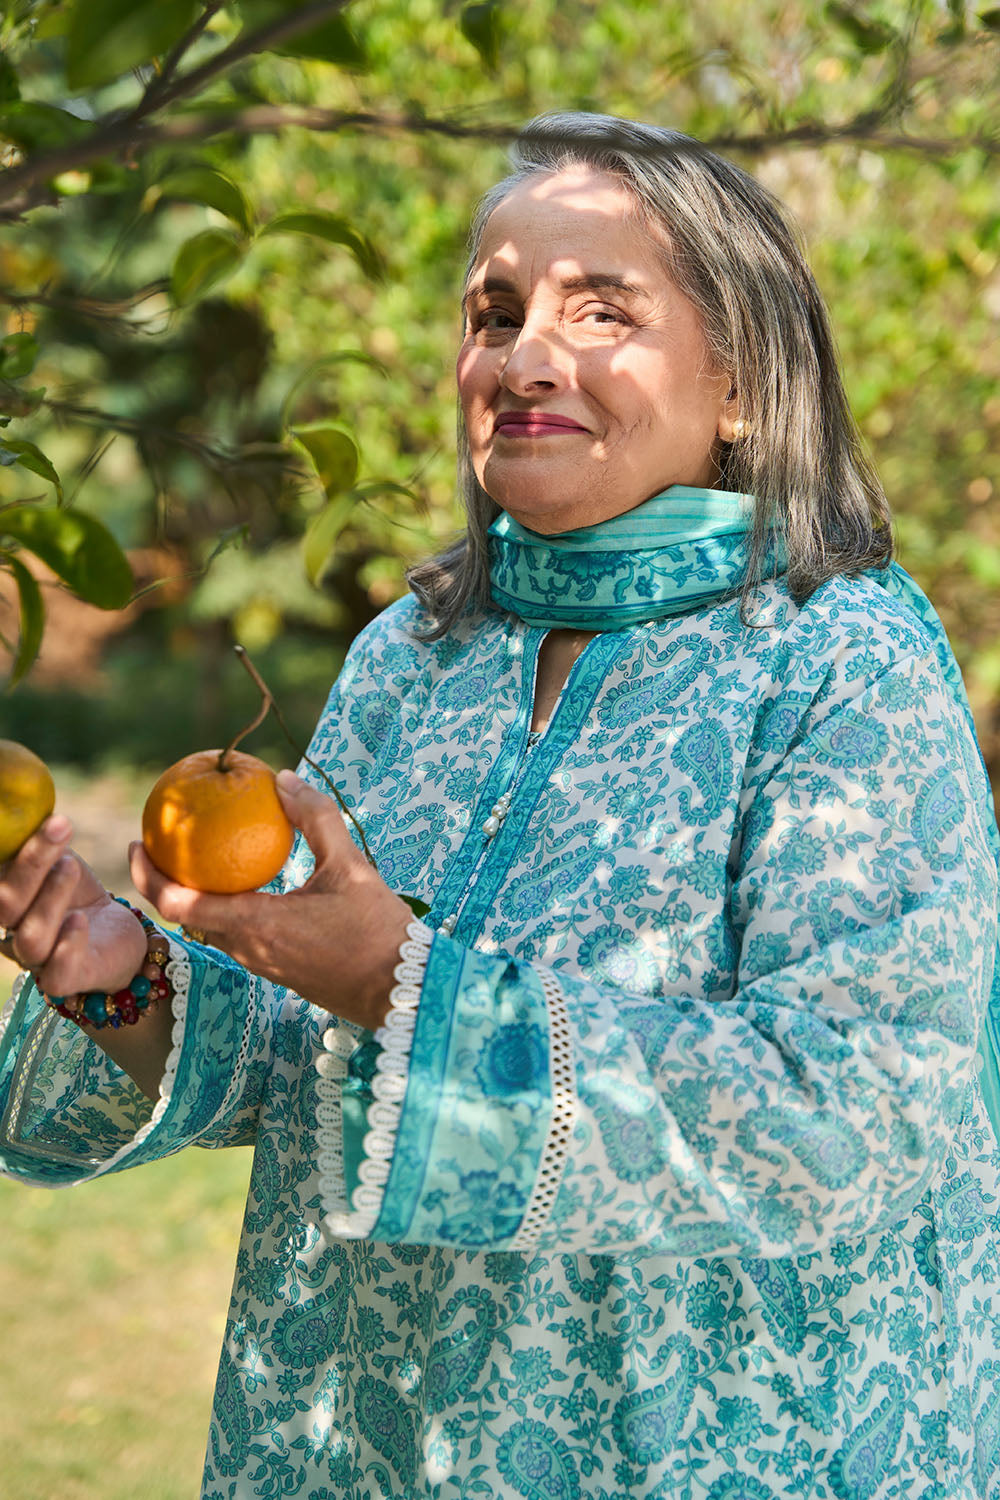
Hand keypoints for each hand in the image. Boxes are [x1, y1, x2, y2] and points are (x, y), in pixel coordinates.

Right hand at [0, 815, 145, 996]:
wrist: (116, 936)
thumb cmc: (77, 892)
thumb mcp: (55, 858)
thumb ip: (33, 839)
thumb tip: (20, 795)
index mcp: (5, 899)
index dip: (3, 855)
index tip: (18, 821)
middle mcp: (12, 930)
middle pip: (5, 903)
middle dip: (31, 862)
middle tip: (60, 826)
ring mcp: (38, 958)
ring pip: (30, 936)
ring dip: (49, 897)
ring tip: (72, 866)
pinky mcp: (68, 978)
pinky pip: (57, 972)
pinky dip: (67, 943)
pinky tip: (81, 918)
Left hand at [128, 771, 412, 1031]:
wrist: (400, 988)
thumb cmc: (376, 928)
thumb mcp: (350, 865)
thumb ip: (316, 819)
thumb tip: (283, 779)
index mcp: (255, 925)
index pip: (179, 904)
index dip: (148, 876)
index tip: (137, 845)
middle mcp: (248, 949)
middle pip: (187, 917)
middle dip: (166, 883)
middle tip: (164, 843)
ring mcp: (262, 964)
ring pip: (212, 927)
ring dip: (196, 897)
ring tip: (200, 859)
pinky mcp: (278, 970)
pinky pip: (237, 935)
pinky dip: (226, 908)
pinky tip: (247, 882)